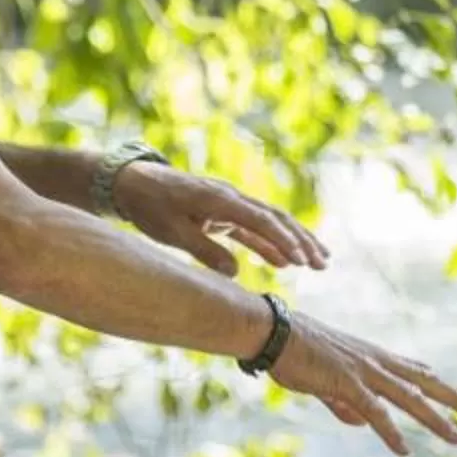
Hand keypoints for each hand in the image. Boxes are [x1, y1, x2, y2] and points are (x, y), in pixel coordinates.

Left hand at [114, 164, 329, 275]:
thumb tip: (235, 273)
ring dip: (295, 241)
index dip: (282, 240)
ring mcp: (229, 204)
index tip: (301, 259)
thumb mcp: (172, 233)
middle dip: (302, 240)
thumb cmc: (150, 207)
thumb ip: (204, 251)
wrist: (133, 183)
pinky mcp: (224, 213)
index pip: (260, 220)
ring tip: (318, 262)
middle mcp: (230, 198)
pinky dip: (272, 243)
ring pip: (270, 222)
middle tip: (323, 263)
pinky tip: (287, 262)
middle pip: (275, 218)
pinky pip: (254, 228)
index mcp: (219, 200)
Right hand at [263, 313, 456, 456]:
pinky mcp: (347, 383)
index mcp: (371, 356)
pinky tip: (404, 451)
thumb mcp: (324, 380)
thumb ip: (343, 403)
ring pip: (411, 399)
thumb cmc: (293, 351)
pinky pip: (376, 412)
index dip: (439, 385)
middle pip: (427, 383)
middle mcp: (376, 361)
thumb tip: (359, 424)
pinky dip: (391, 433)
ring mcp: (365, 371)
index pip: (416, 370)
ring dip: (437, 420)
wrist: (272, 332)